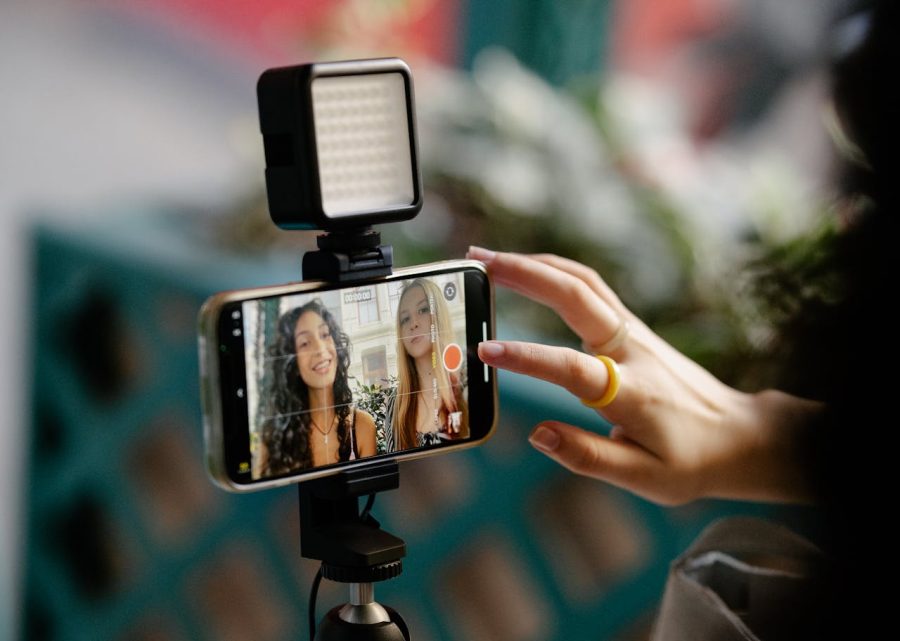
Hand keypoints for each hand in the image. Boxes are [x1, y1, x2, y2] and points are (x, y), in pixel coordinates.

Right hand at [468, 246, 820, 504]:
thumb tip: (538, 434)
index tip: (484, 350)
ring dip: (534, 264)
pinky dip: (552, 271)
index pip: (571, 368)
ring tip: (488, 259)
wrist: (739, 434)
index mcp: (631, 391)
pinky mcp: (631, 327)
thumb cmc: (691, 460)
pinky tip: (525, 270)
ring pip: (582, 281)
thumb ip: (587, 456)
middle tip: (477, 264)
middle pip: (577, 295)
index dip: (526, 357)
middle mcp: (631, 349)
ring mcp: (633, 332)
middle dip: (524, 273)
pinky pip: (588, 287)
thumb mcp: (644, 476)